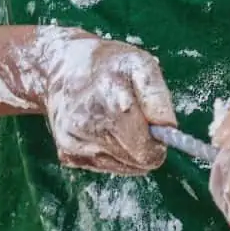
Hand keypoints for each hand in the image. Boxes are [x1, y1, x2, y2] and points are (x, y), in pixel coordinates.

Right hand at [0, 27, 176, 174]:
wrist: (60, 66)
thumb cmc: (107, 64)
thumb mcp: (141, 65)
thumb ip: (158, 97)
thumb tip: (169, 129)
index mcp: (116, 108)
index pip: (147, 152)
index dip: (158, 143)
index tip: (155, 129)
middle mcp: (92, 130)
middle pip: (136, 162)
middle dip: (143, 145)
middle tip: (136, 121)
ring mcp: (76, 144)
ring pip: (120, 167)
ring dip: (126, 150)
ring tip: (116, 121)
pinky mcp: (67, 154)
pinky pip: (102, 166)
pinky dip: (109, 152)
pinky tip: (100, 128)